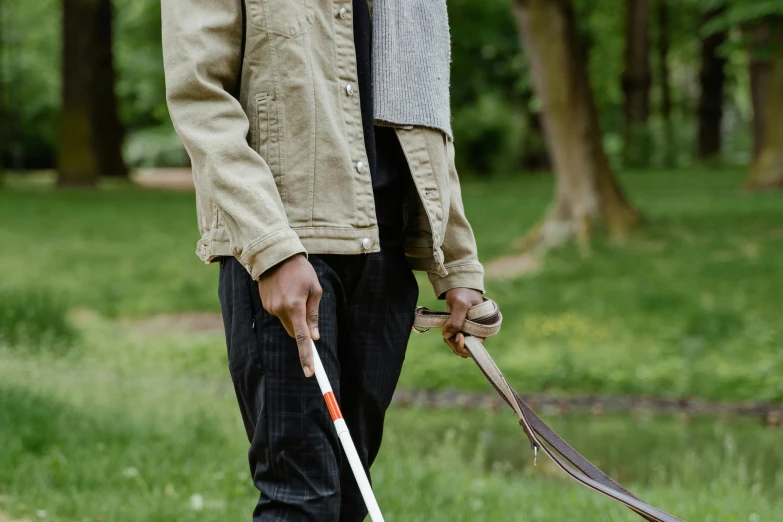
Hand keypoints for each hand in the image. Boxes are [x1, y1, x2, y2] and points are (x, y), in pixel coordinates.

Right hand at [257, 254, 321, 377]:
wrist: (275, 255)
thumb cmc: (300, 270)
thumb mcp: (314, 289)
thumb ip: (314, 314)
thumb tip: (314, 336)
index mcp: (295, 307)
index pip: (301, 338)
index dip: (306, 356)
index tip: (310, 371)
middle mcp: (280, 310)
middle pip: (293, 332)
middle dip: (301, 329)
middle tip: (308, 315)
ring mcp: (271, 308)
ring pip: (286, 323)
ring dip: (294, 316)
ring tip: (295, 293)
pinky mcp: (265, 305)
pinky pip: (279, 314)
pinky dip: (286, 309)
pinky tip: (286, 292)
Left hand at [442, 288, 484, 357]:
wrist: (457, 285)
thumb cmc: (463, 292)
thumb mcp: (460, 304)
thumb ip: (455, 320)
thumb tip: (447, 335)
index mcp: (482, 326)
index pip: (477, 345)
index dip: (466, 346)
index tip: (458, 336)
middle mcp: (476, 331)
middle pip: (467, 349)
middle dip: (456, 344)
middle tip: (448, 334)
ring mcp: (468, 331)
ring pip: (460, 346)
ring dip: (451, 342)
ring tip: (446, 330)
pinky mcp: (460, 329)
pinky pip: (455, 341)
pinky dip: (449, 338)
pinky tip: (446, 330)